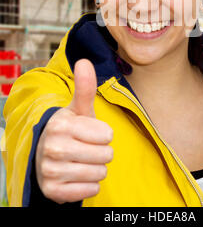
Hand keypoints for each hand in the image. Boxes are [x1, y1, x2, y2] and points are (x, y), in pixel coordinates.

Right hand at [35, 59, 113, 203]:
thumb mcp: (78, 108)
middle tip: (88, 148)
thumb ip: (84, 87)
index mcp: (61, 124)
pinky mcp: (53, 191)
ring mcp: (50, 171)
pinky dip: (89, 184)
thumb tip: (84, 61)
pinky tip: (78, 175)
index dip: (104, 134)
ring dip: (97, 168)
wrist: (46, 155)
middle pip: (106, 155)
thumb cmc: (71, 129)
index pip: (107, 135)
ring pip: (99, 173)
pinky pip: (90, 190)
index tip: (91, 132)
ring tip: (83, 161)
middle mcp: (52, 147)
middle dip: (103, 152)